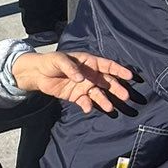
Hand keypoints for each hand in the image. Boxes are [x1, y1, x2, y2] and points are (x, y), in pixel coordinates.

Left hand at [13, 50, 133, 112]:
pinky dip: (88, 105)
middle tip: (126, 96)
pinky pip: (85, 101)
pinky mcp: (77, 96)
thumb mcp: (59, 60)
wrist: (38, 74)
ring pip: (98, 94)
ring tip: (110, 108)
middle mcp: (90, 75)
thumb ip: (71, 67)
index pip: (108, 66)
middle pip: (107, 82)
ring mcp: (84, 87)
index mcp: (89, 62)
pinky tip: (89, 108)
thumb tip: (81, 79)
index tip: (130, 76)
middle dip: (117, 89)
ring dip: (105, 100)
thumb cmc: (50, 61)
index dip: (119, 70)